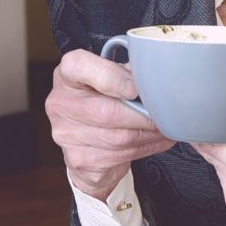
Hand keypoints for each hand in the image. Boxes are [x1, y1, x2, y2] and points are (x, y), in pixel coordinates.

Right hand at [44, 48, 174, 199]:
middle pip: (106, 111)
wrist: (85, 141)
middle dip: (142, 116)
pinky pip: (119, 156)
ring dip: (148, 134)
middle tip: (165, 115)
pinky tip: (155, 141)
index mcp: (66, 74)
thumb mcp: (109, 77)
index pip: (80, 66)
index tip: (135, 88)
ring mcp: (66, 134)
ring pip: (118, 138)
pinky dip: (145, 148)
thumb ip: (126, 72)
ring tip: (165, 128)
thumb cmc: (101, 100)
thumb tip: (156, 78)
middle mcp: (60, 103)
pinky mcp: (78, 159)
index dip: (112, 77)